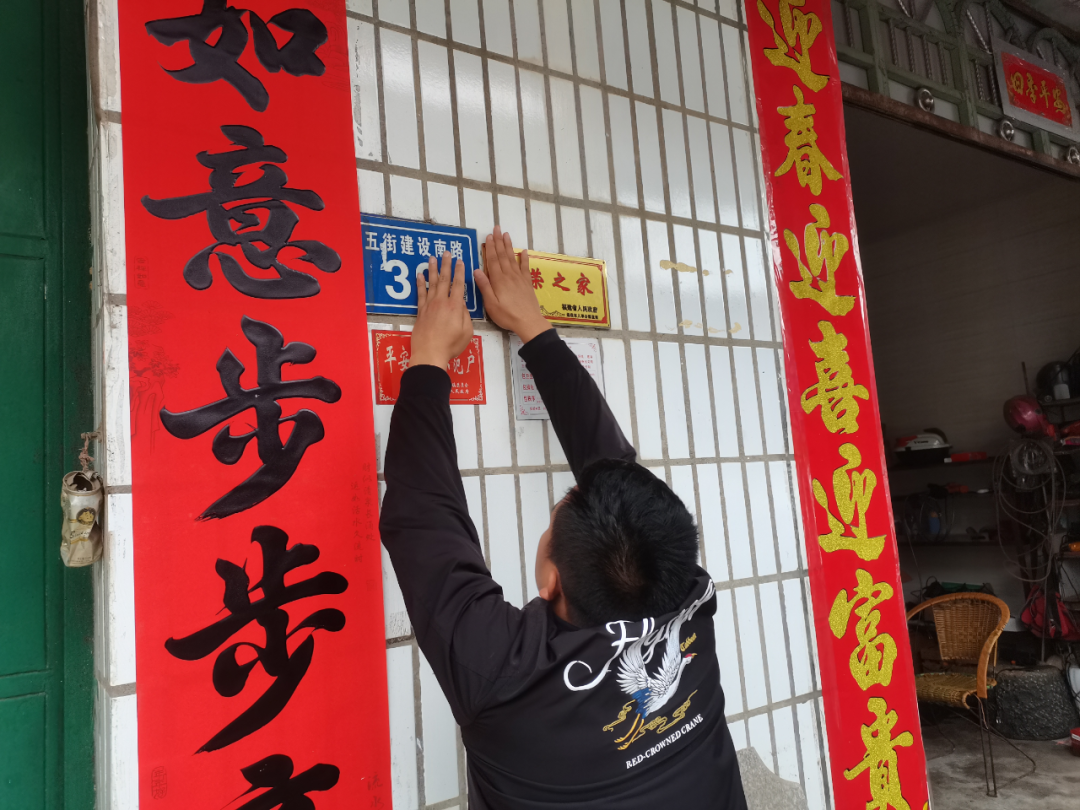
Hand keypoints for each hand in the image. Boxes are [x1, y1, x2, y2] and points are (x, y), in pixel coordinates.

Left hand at [410, 252, 473, 369]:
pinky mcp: (421, 312)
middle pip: (444, 280)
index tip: (460, 260)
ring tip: (432, 258)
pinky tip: (419, 275)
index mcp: (455, 306)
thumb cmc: (450, 345)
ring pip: (432, 283)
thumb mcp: (467, 332)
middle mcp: (442, 302)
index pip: (458, 284)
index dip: (460, 271)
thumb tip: (461, 305)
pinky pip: (420, 294)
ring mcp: (429, 306)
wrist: (430, 353)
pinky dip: (420, 284)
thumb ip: (465, 316)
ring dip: (433, 270)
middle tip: (446, 252)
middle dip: (446, 265)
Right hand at [476, 226, 552, 342]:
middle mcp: (509, 275)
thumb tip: (476, 270)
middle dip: (499, 241)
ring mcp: (519, 278)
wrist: (528, 321)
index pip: (493, 260)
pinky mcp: (527, 283)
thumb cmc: (507, 315)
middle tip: (497, 228)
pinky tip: (523, 251)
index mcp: (498, 280)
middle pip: (503, 255)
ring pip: (513, 258)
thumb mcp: (491, 304)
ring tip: (506, 234)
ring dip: (509, 246)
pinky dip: (524, 258)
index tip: (488, 236)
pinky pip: (525, 267)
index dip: (490, 247)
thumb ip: (484, 286)